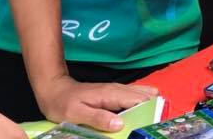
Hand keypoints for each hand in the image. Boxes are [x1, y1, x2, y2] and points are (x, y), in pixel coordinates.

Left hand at [36, 74, 157, 131]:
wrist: (54, 89)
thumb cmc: (64, 103)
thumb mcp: (77, 114)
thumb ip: (98, 118)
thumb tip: (120, 123)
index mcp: (111, 95)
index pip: (139, 99)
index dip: (151, 109)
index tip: (158, 120)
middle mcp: (117, 90)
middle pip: (145, 96)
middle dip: (154, 108)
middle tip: (157, 123)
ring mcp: (116, 91)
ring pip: (141, 94)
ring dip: (149, 105)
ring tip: (154, 119)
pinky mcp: (114, 94)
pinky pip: (134, 96)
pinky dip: (142, 103)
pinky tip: (143, 113)